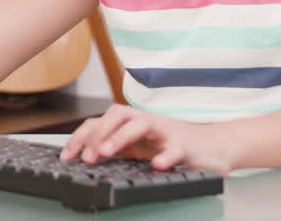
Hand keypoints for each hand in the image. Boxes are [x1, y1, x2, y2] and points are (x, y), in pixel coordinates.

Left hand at [58, 104, 237, 174]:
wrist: (213, 146)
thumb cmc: (171, 145)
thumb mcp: (138, 147)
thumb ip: (116, 148)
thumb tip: (85, 157)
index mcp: (130, 124)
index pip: (100, 122)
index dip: (81, 136)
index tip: (67, 156)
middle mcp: (145, 123)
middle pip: (117, 115)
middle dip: (98, 133)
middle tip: (87, 156)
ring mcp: (165, 131)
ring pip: (140, 124)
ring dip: (120, 137)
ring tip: (105, 153)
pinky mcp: (184, 145)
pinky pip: (174, 148)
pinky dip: (165, 156)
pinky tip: (157, 165)